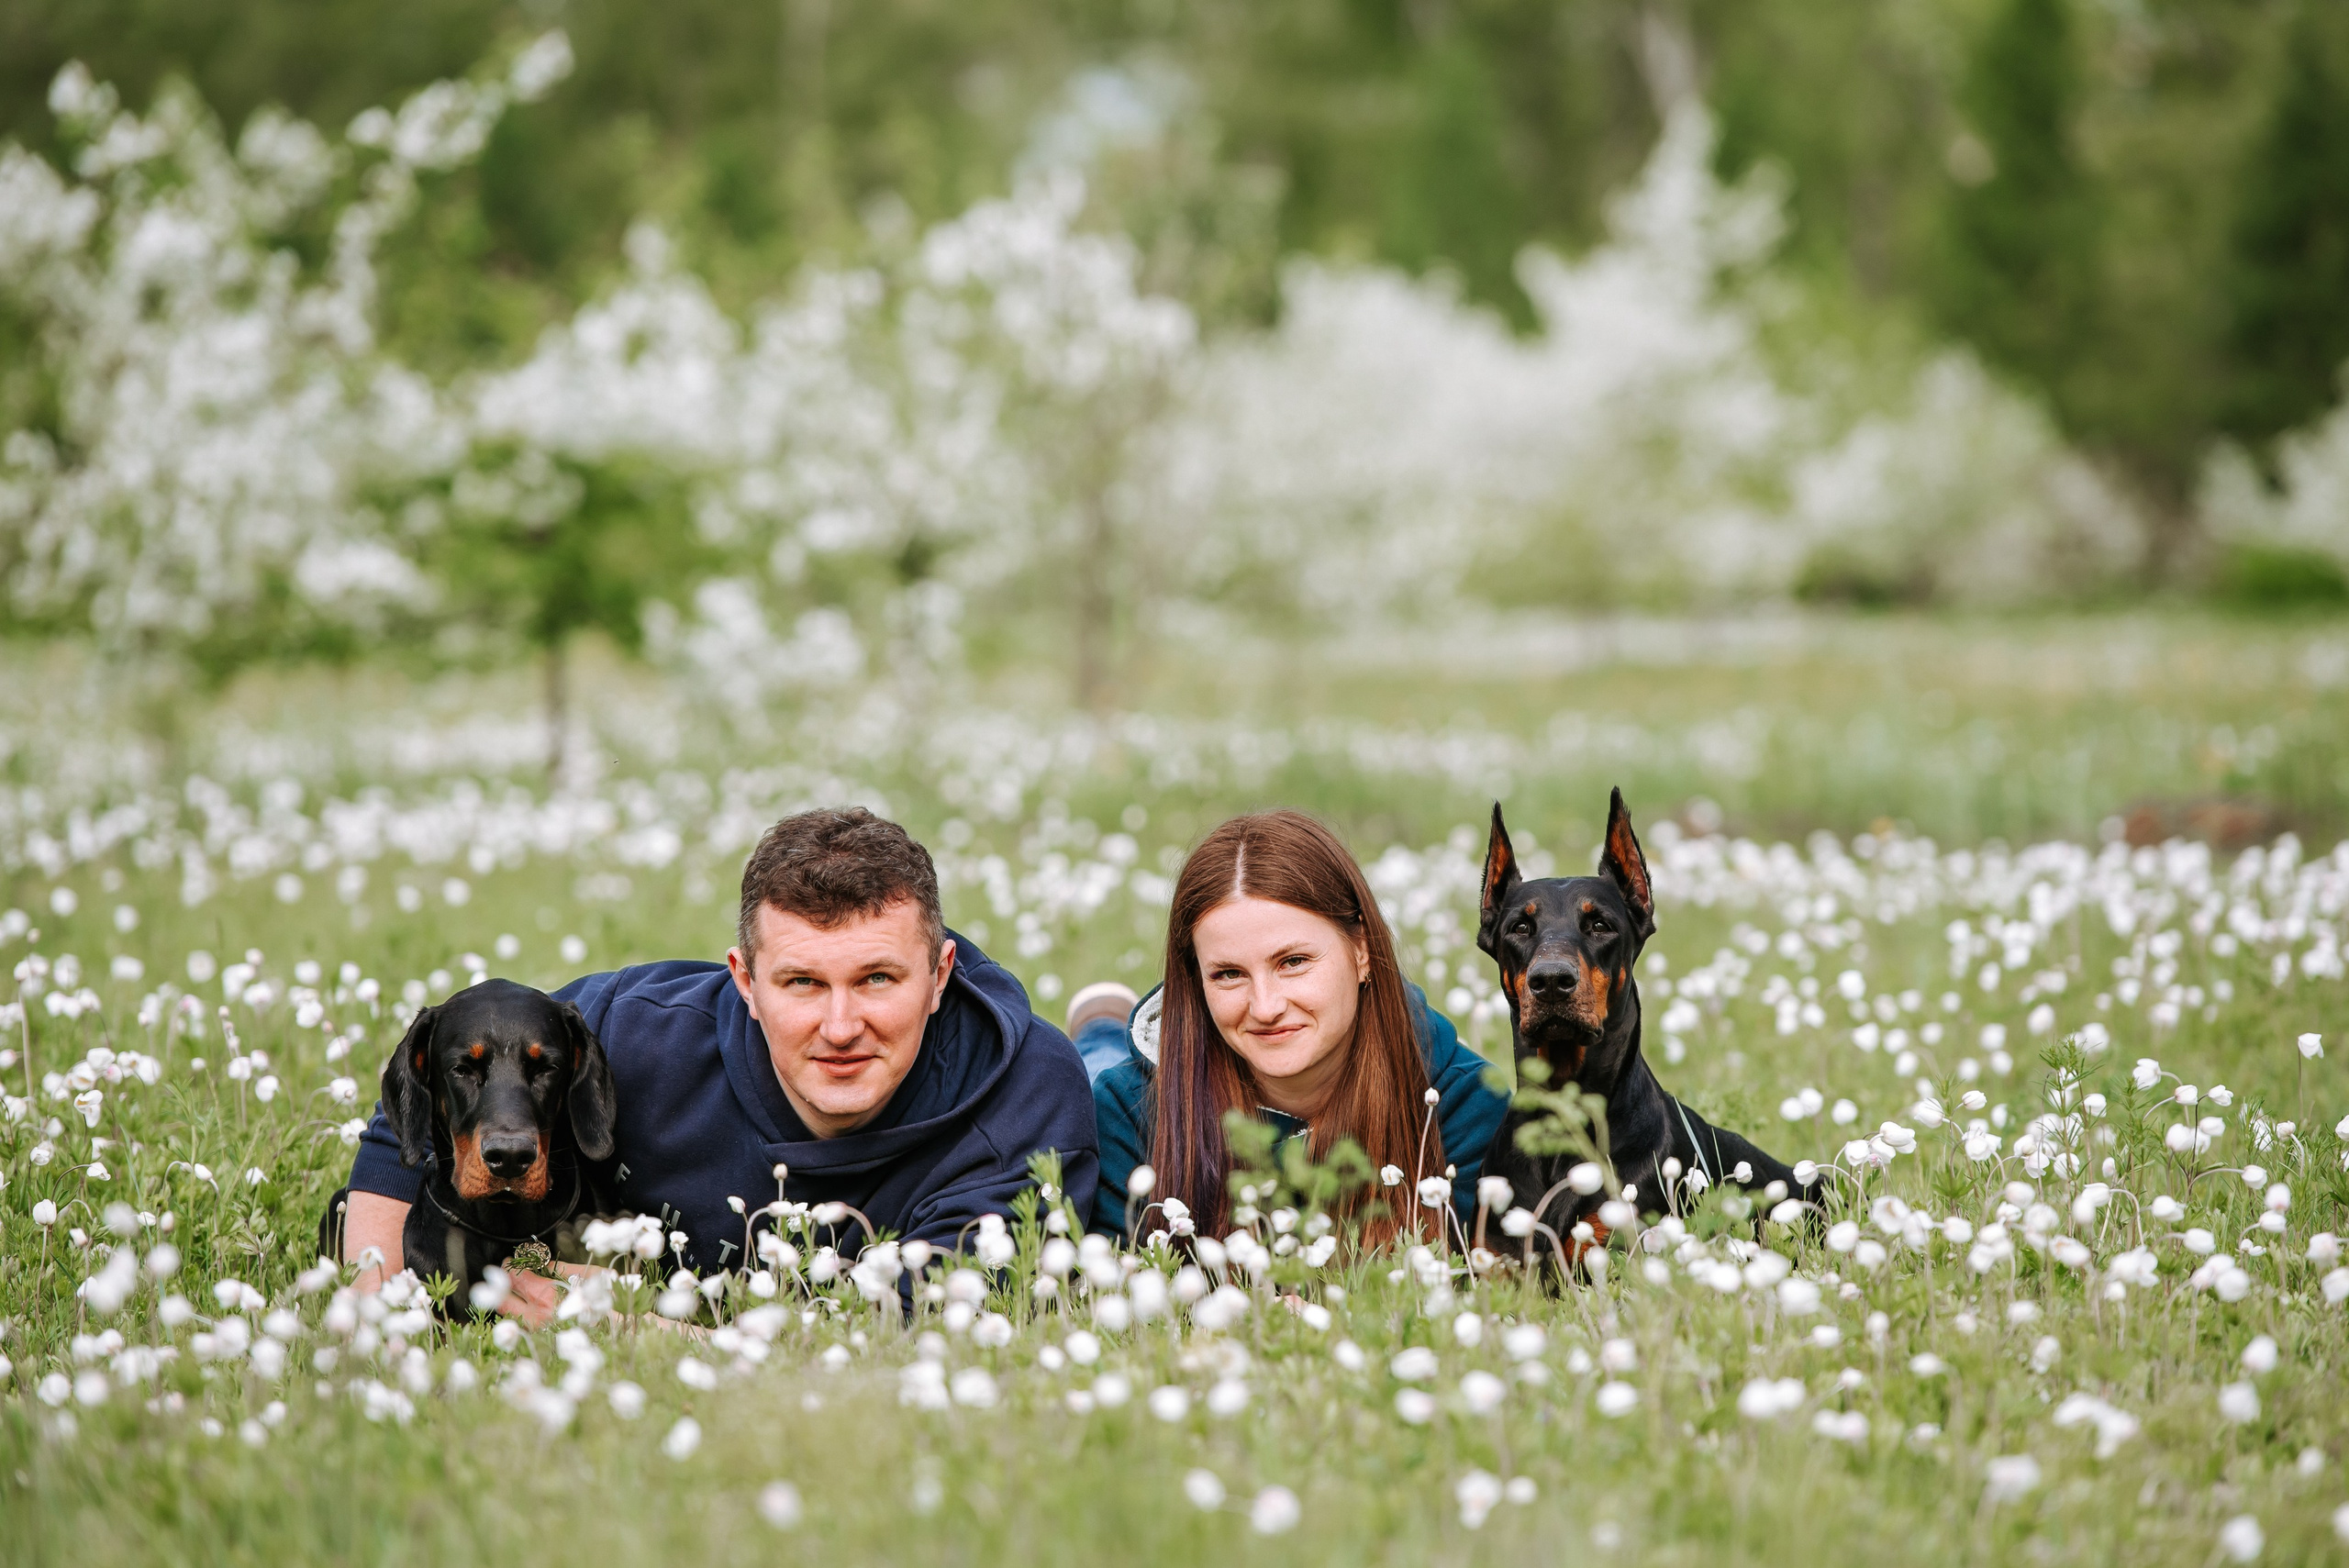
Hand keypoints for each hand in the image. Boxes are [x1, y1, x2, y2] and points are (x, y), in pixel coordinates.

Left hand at [495, 1261, 613, 1327]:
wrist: (624, 1332)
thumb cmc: (609, 1301)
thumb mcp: (589, 1274)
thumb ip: (561, 1267)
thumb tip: (542, 1263)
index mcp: (547, 1296)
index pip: (516, 1278)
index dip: (511, 1267)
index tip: (511, 1262)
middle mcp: (537, 1317)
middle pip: (503, 1301)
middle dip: (503, 1286)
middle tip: (508, 1276)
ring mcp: (538, 1333)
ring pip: (512, 1317)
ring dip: (513, 1302)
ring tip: (521, 1291)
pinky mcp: (544, 1343)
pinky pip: (525, 1327)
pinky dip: (524, 1315)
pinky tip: (532, 1308)